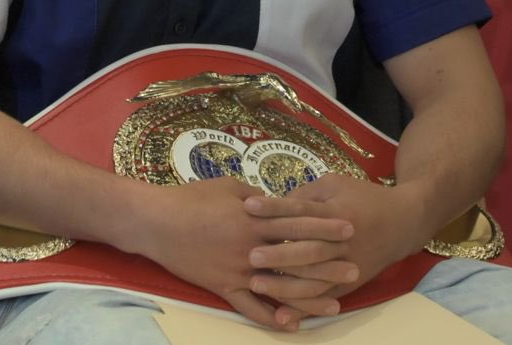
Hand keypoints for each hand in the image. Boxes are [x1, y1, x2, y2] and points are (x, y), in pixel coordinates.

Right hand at [127, 177, 357, 330]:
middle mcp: (251, 246)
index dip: (325, 225)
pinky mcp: (224, 288)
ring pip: (281, 287)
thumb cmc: (191, 198)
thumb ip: (257, 196)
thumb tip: (277, 202)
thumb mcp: (228, 186)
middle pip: (297, 256)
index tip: (349, 227)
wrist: (156, 222)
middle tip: (354, 268)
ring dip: (309, 296)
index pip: (298, 221)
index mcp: (254, 217)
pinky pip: (251, 308)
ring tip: (336, 303)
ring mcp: (239, 270)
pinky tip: (293, 325)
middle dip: (327, 262)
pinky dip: (272, 318)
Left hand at [244, 174, 422, 306]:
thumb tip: (274, 207)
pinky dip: (302, 308)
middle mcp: (343, 242)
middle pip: (308, 250)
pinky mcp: (348, 285)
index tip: (248, 206)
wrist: (403, 222)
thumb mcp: (335, 184)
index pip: (302, 210)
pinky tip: (280, 315)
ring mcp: (347, 267)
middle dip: (279, 254)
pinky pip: (322, 299)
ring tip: (256, 285)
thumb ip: (306, 194)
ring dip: (285, 286)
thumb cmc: (363, 197)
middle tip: (251, 256)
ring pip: (314, 281)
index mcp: (339, 212)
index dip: (275, 207)